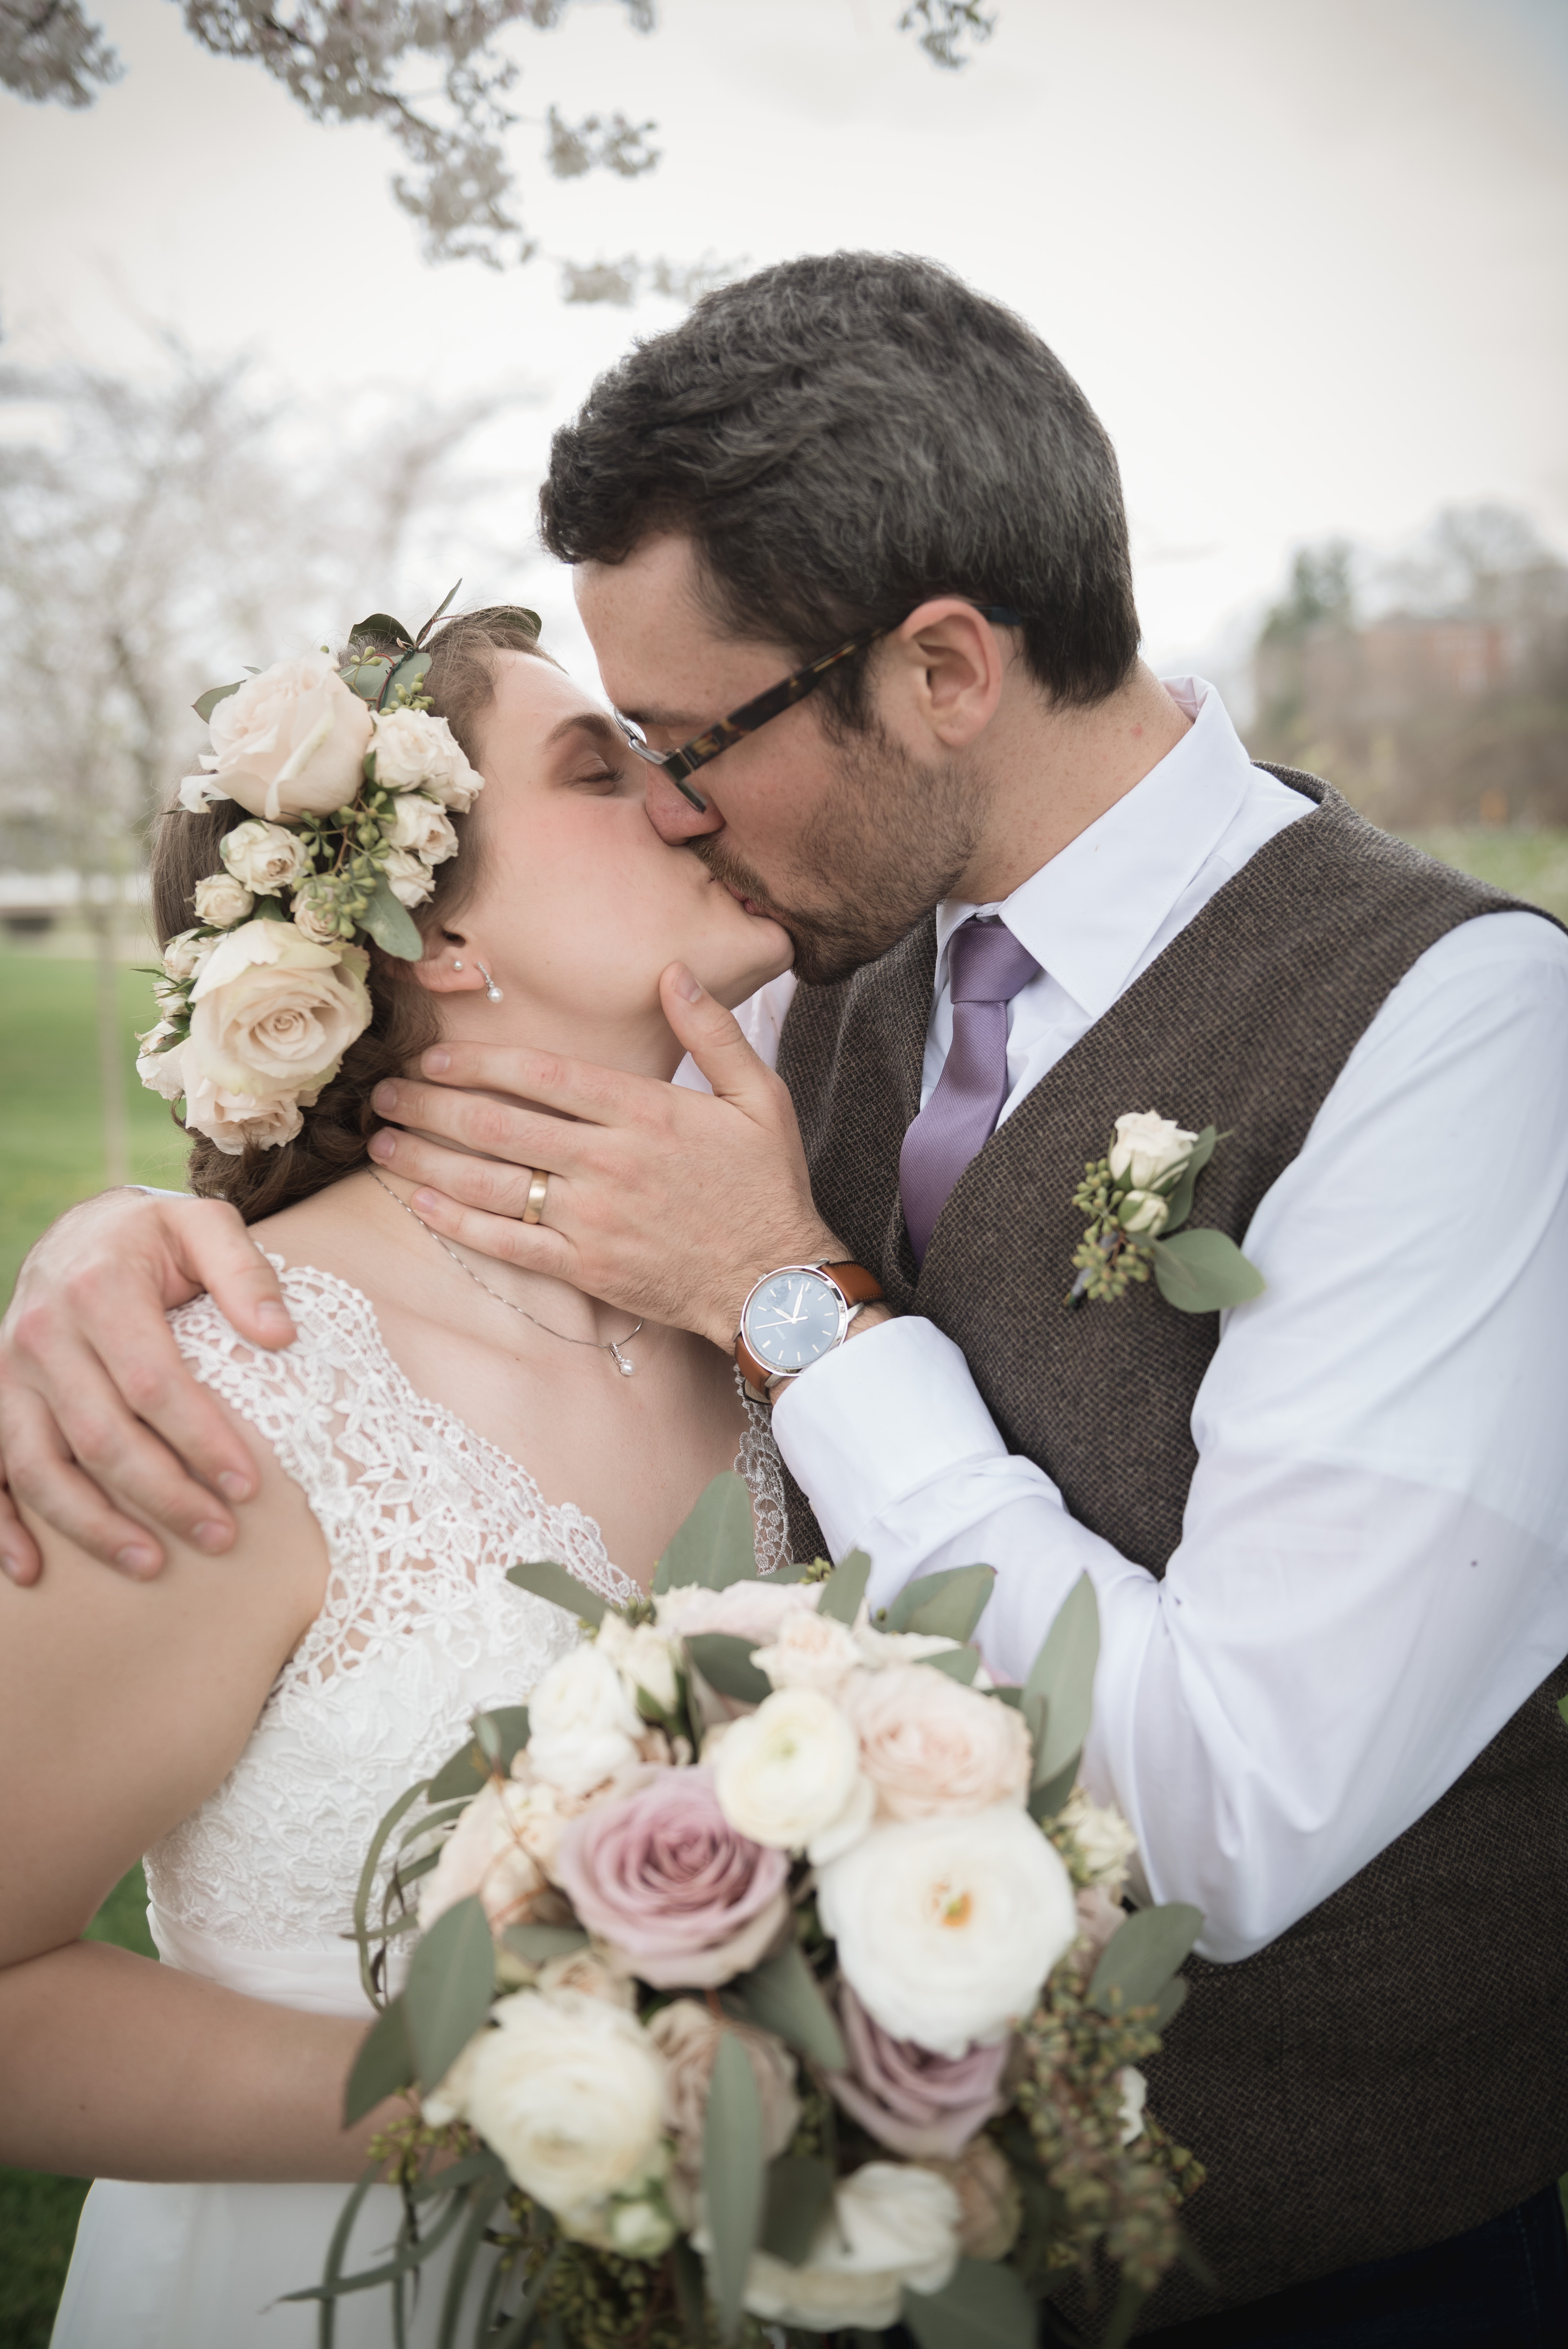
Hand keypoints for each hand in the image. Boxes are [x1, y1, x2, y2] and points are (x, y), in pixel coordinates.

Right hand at [0, 1191, 296, 1583]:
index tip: (247, 1486)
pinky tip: (33, 1573)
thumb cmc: (156, 1236)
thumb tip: (281, 1336)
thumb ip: (245, 1274)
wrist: (83, 1229)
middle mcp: (42, 1333)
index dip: (202, 1441)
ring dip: (93, 1525)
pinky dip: (3, 1527)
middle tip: (220, 1536)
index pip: (154, 1384)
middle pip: (101, 1436)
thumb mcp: (207, 1225)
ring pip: (41, 1466)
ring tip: (151, 1564)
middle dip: (163, 1495)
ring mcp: (9, 1372)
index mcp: (100, 1289)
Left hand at [364, 963, 843, 1350]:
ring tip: (382, 1142)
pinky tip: (419, 1202)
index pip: (543, 1076)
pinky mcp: (586, 1269)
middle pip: (499, 1126)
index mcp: (645, 1113)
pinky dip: (457, 1223)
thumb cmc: (768, 1185)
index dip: (478, 1062)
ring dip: (427, 1160)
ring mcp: (592, 1220)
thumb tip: (674, 973)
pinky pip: (507, 1244)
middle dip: (431, 1106)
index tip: (433, 1056)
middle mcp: (609, 1163)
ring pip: (490, 1184)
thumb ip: (713, 1033)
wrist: (777, 1281)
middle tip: (382, 1093)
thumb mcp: (761, 1097)